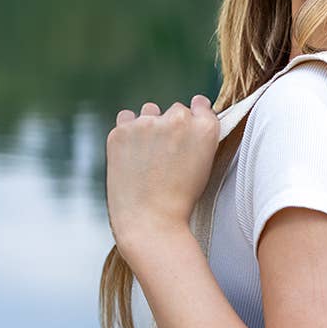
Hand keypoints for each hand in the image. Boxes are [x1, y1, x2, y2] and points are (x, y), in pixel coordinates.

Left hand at [105, 94, 219, 260]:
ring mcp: (147, 122)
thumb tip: (183, 117)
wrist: (151, 223)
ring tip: (148, 158)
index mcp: (205, 127)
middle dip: (171, 126)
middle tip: (166, 158)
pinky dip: (127, 132)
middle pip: (175, 110)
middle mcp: (178, 118)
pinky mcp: (121, 130)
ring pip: (149, 111)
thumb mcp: (202, 166)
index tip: (188, 132)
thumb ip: (196, 136)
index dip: (194, 118)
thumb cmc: (180, 201)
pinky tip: (131, 155)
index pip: (200, 104)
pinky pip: (125, 119)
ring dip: (149, 126)